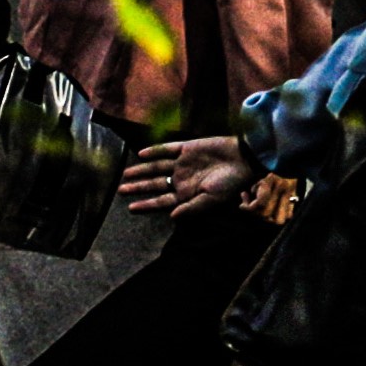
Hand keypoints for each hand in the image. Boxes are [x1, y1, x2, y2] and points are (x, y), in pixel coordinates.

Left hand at [116, 133, 256, 219]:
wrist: (246, 158)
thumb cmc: (232, 183)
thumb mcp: (212, 200)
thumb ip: (191, 208)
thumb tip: (172, 217)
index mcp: (186, 194)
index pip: (161, 201)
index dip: (146, 205)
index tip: (130, 208)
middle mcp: (182, 179)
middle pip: (155, 184)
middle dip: (138, 188)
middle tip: (120, 190)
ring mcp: (183, 163)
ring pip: (157, 167)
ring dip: (141, 170)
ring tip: (125, 175)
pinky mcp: (188, 148)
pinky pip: (168, 149)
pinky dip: (155, 151)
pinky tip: (141, 154)